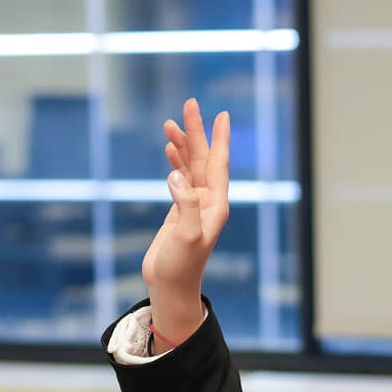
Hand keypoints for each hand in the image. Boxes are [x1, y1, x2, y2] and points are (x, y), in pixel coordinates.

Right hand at [139, 97, 230, 345]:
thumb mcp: (185, 237)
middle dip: (196, 132)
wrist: (170, 287)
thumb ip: (184, 205)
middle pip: (204, 159)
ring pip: (190, 166)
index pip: (219, 164)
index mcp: (215, 205)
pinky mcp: (180, 212)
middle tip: (190, 104)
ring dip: (182, 145)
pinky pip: (180, 179)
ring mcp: (194, 206)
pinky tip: (170, 151)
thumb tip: (176, 175)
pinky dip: (176, 162)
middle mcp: (208, 202)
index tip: (221, 115)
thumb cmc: (180, 267)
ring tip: (170, 124)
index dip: (220, 139)